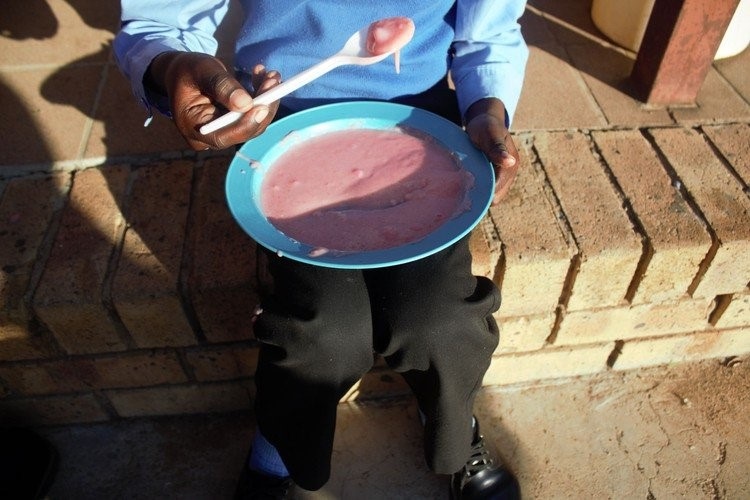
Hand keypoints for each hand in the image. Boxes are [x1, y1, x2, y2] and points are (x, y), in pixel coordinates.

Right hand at [146, 52, 280, 149]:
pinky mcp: (234, 125)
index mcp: (193, 128)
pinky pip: (253, 115)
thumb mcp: (203, 71)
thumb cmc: (188, 69)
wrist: (182, 72)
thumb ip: (222, 86)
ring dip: (266, 99)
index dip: (245, 125)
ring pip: (253, 122)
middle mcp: (209, 137)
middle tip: (274, 81)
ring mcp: (223, 132)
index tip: (262, 107)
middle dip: (263, 107)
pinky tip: (263, 77)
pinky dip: (262, 97)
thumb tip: (246, 104)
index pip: (222, 137)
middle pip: (243, 131)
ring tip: (272, 76)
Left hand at [464, 98, 519, 203]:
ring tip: (462, 187)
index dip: (481, 192)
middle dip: (479, 195)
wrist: (484, 121)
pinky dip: (478, 190)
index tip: (463, 188)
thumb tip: (510, 162)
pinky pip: (487, 192)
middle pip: (494, 197)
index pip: (496, 190)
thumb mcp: (489, 133)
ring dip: (478, 194)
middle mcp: (510, 174)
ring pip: (491, 196)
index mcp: (511, 165)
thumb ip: (497, 147)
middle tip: (459, 188)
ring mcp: (504, 177)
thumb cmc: (485, 125)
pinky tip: (465, 184)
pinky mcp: (496, 177)